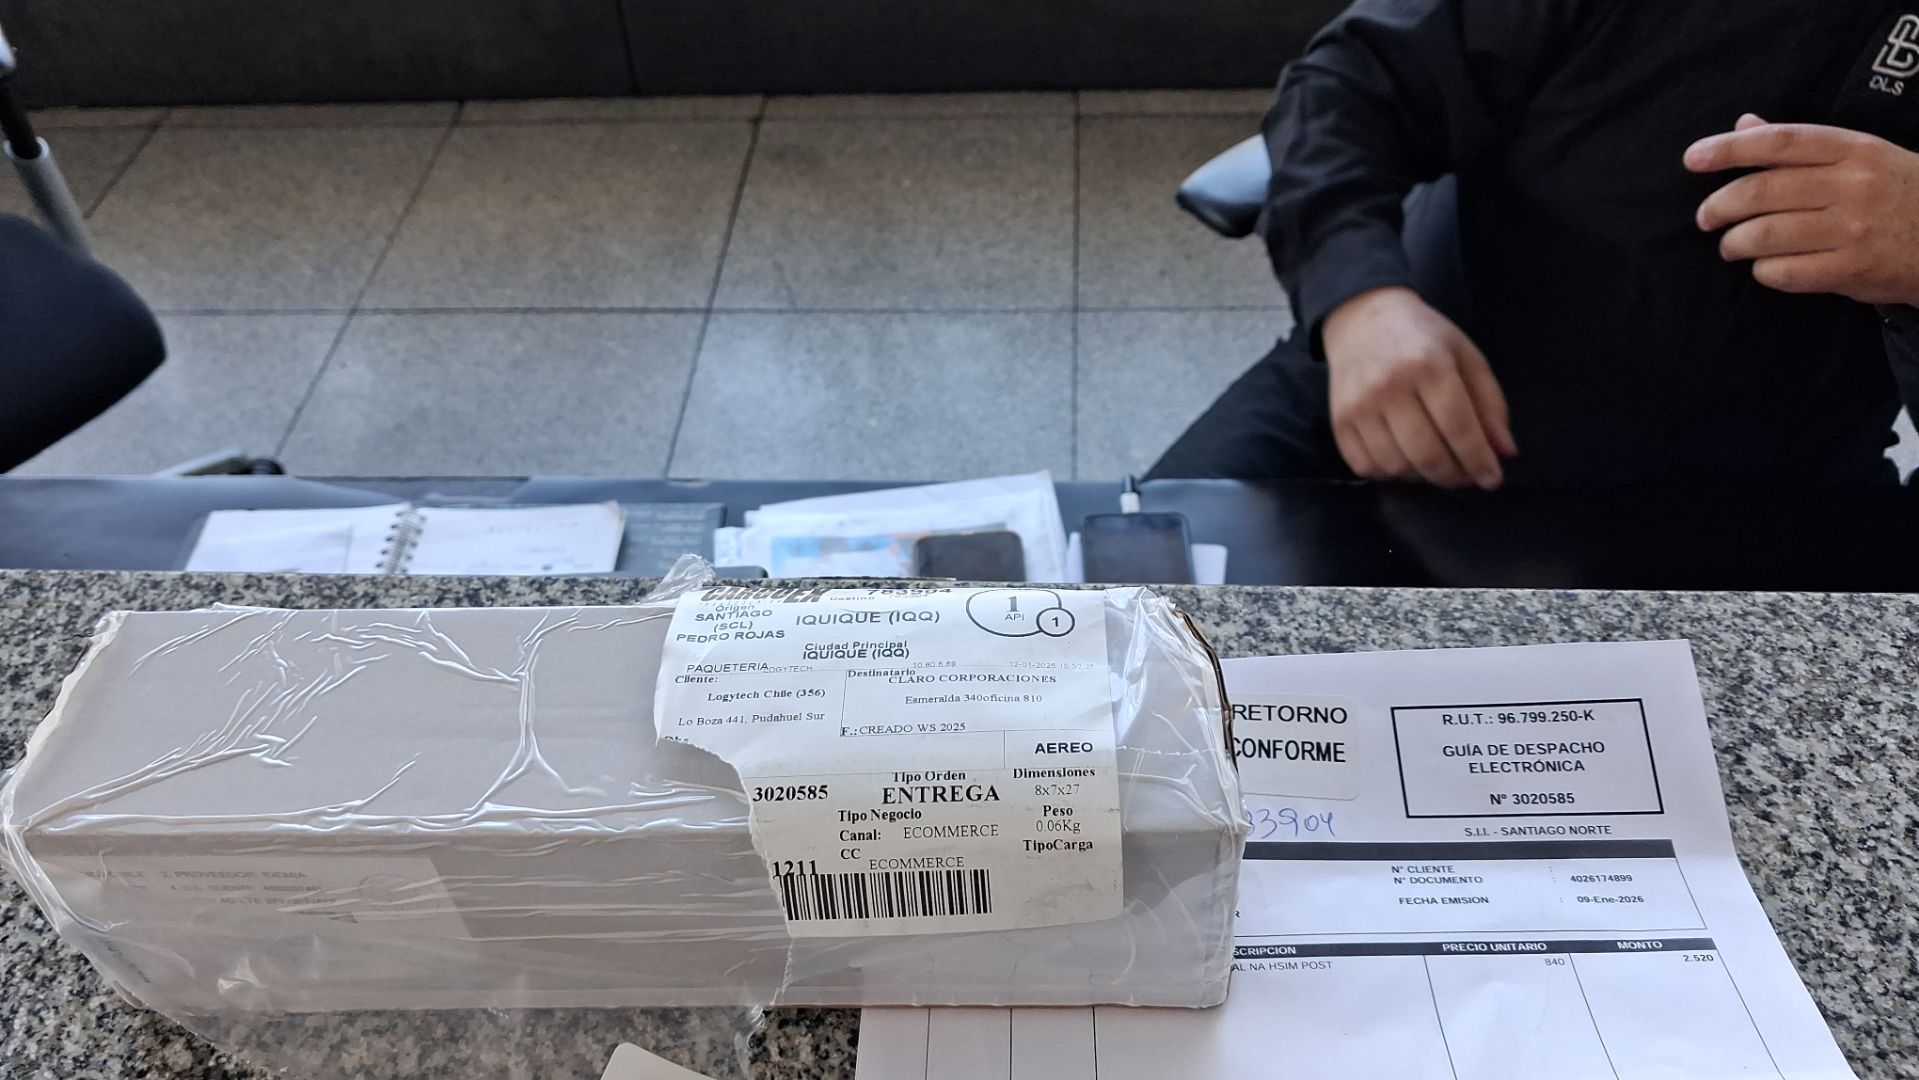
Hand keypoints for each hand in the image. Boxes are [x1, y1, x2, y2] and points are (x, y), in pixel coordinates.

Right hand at [1322, 286, 1515, 489]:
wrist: (1362, 319)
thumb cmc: (1423, 338)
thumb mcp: (1466, 357)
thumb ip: (1490, 403)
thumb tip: (1504, 452)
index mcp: (1428, 366)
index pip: (1458, 427)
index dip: (1479, 460)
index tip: (1492, 479)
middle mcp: (1389, 387)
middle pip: (1426, 454)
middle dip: (1453, 476)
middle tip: (1465, 476)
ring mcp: (1358, 406)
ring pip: (1396, 466)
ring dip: (1422, 476)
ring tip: (1435, 464)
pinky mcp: (1338, 420)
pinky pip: (1366, 467)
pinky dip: (1389, 474)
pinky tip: (1403, 459)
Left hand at [1686, 114, 1918, 304]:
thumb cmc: (1896, 192)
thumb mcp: (1860, 155)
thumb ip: (1800, 145)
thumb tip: (1745, 123)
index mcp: (1852, 149)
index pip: (1779, 142)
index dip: (1728, 149)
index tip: (1692, 159)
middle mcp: (1852, 185)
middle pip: (1761, 191)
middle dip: (1718, 207)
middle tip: (1706, 218)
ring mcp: (1853, 229)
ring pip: (1764, 235)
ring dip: (1734, 244)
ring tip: (1731, 246)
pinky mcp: (1852, 269)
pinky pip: (1783, 272)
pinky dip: (1762, 271)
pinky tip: (1765, 267)